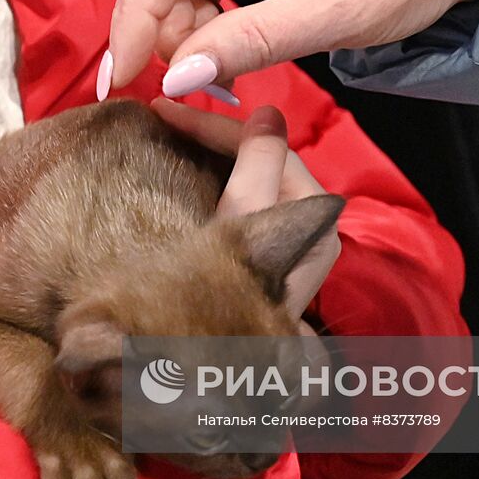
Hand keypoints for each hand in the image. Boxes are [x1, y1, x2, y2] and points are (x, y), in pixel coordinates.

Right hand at [101, 0, 478, 96]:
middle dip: (163, 27)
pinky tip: (230, 45)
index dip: (134, 16)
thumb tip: (180, 77)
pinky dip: (200, 18)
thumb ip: (255, 42)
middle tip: (202, 81)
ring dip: (182, 27)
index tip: (119, 77)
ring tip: (228, 67)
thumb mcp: (340, 12)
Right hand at [151, 99, 339, 321]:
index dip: (216, 125)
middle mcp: (315, 227)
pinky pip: (250, 199)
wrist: (211, 367)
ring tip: (174, 137)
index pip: (269, 147)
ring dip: (216, 156)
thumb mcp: (240, 222)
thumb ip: (258, 165)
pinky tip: (190, 171)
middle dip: (216, 137)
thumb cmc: (225, 294)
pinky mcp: (271, 256)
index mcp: (315, 215)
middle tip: (167, 119)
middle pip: (266, 160)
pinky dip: (220, 180)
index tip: (163, 111)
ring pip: (258, 178)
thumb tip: (269, 112)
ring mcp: (294, 243)